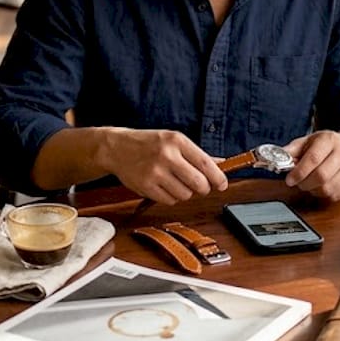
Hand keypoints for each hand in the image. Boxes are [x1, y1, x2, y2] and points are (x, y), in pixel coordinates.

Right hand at [100, 129, 228, 204]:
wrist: (117, 148)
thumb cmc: (149, 143)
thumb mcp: (173, 140)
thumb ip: (197, 154)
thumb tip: (221, 164)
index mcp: (177, 141)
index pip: (206, 164)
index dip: (218, 178)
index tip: (222, 184)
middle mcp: (167, 155)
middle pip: (199, 183)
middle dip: (203, 188)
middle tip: (199, 186)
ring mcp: (155, 172)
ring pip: (185, 194)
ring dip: (185, 192)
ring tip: (175, 182)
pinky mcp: (146, 186)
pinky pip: (170, 201)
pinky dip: (171, 197)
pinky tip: (164, 186)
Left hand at [282, 130, 339, 200]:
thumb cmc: (327, 144)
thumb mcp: (309, 140)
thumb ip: (292, 150)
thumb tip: (276, 158)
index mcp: (329, 140)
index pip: (313, 159)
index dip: (299, 172)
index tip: (289, 179)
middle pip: (321, 176)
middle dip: (304, 183)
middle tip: (298, 182)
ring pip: (328, 189)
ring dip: (313, 190)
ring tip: (309, 184)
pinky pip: (335, 196)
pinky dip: (323, 195)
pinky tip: (319, 187)